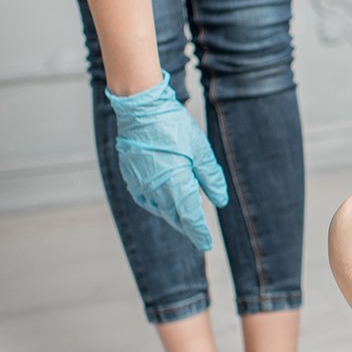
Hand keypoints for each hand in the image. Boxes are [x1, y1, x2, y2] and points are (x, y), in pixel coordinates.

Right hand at [105, 71, 228, 251]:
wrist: (140, 109)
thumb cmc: (172, 126)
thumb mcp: (200, 151)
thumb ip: (211, 178)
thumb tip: (220, 200)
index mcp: (175, 183)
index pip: (189, 217)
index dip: (199, 232)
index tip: (206, 243)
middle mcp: (155, 189)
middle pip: (174, 216)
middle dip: (187, 227)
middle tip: (199, 236)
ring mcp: (140, 184)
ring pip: (159, 209)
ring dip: (172, 216)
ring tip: (184, 221)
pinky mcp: (131, 177)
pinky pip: (145, 199)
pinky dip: (156, 205)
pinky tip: (164, 204)